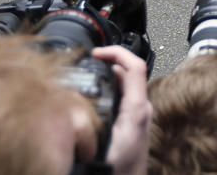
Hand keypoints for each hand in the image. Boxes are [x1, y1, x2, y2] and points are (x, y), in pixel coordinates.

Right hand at [91, 45, 151, 174]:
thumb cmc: (122, 170)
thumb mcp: (104, 143)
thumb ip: (93, 120)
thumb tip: (75, 104)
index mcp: (138, 107)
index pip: (135, 66)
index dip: (116, 52)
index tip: (96, 53)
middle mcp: (141, 108)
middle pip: (127, 73)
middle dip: (107, 64)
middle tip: (86, 63)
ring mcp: (137, 114)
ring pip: (122, 85)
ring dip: (105, 77)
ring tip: (86, 75)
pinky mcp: (131, 122)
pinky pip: (120, 97)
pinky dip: (106, 90)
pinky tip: (91, 96)